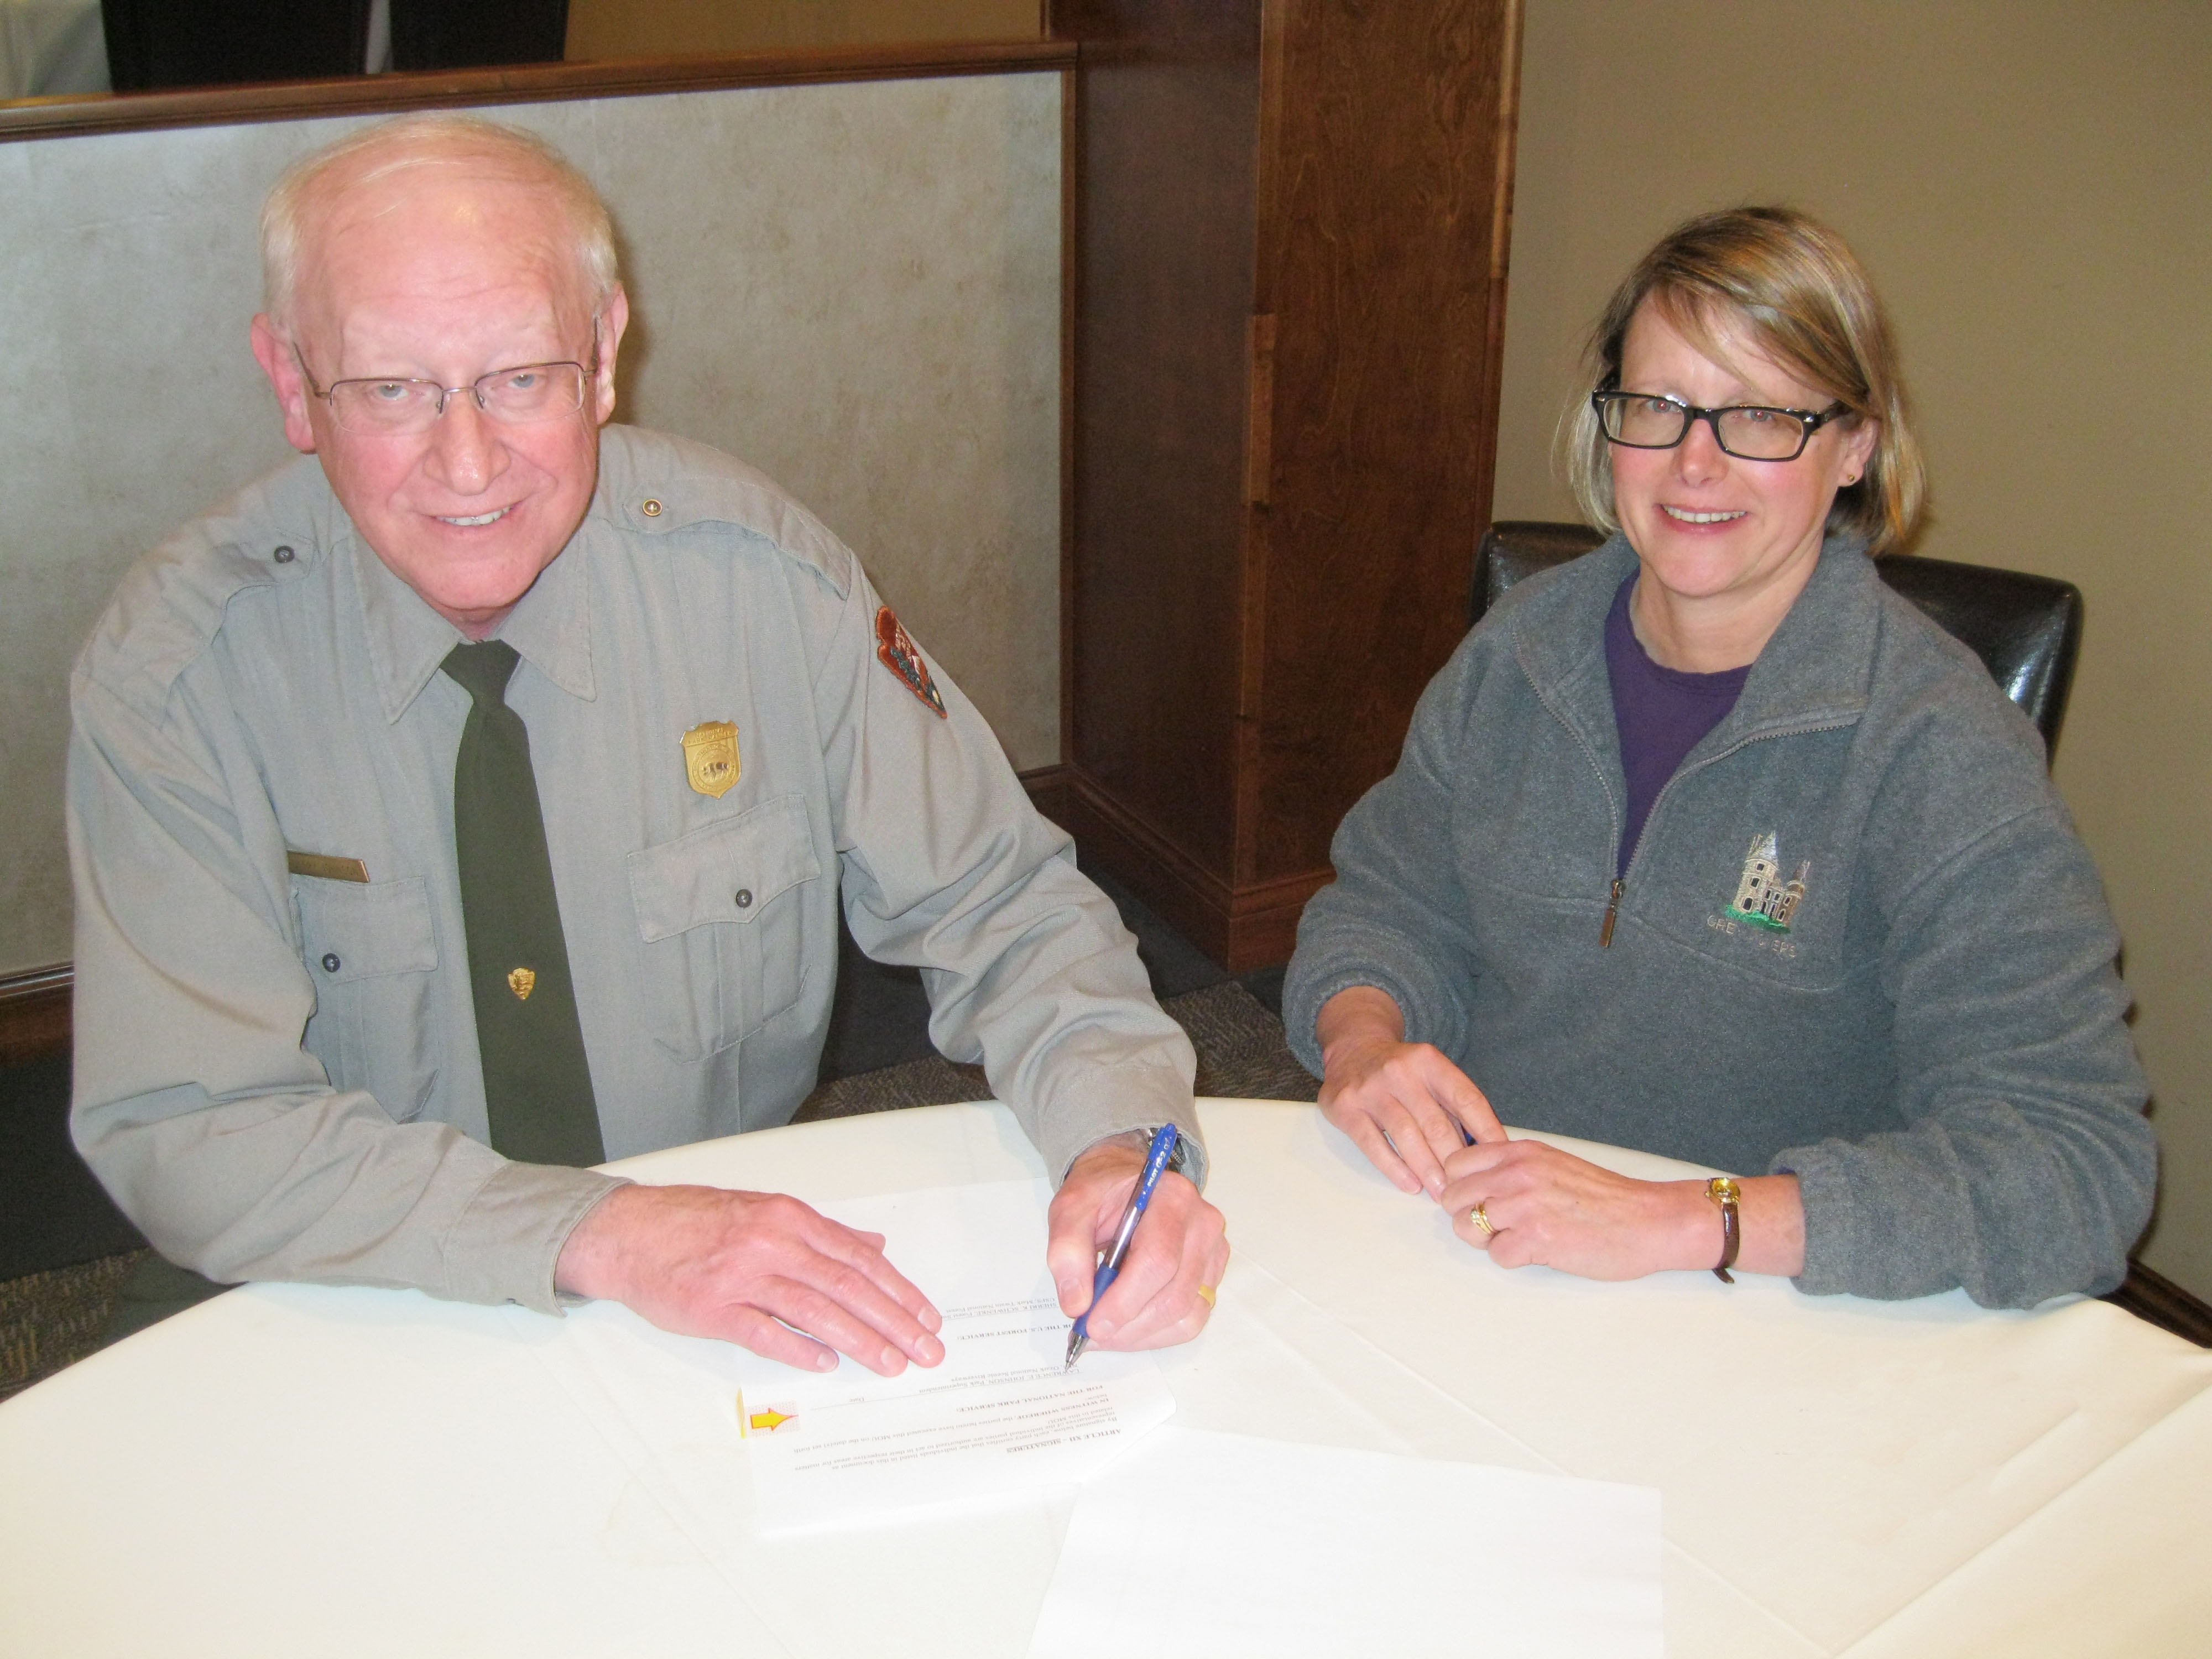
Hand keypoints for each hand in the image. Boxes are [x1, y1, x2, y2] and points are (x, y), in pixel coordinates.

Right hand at [555, 1183, 944, 1375]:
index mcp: (790, 1218)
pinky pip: (763, 1332)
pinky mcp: (713, 1308)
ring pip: (814, 1310)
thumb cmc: (699, 1222)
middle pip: (846, 1285)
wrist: (630, 1232)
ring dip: (858, 1340)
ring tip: (890, 1364)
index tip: (927, 1318)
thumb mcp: (768, 1212)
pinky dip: (798, 1348)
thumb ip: (825, 1233)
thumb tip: (876, 1248)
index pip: (858, 1260)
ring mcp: (742, 1276)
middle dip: (892, 1321)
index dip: (898, 1291)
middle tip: (924, 1351)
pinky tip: (827, 1363)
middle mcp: (772, 1243)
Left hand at [1046, 1134, 1228, 1349]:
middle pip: (1174, 1295)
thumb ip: (1067, 1250)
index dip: (1124, 1300)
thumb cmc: (1100, 1194)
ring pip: (1186, 1315)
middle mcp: (1203, 1224)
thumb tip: (1077, 1305)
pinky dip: (1158, 1334)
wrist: (1125, 1185)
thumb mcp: (1070, 1208)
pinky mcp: (1211, 1274)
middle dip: (1129, 1325)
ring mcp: (1213, 1251)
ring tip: (1107, 1332)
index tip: (1091, 1324)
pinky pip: (1192, 1319)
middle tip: (1092, 1335)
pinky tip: (1130, 1327)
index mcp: (1172, 1197)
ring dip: (1142, 1335)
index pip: (1157, 1260)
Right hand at [1316, 986, 1504, 1196]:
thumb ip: (1452, 1105)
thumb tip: (1484, 1149)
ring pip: (1406, 1137)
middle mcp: (1400, 1072)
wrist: (1352, 1048)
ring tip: (1442, 1193)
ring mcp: (1370, 1089)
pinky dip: (1394, 1168)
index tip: (1500, 1158)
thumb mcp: (1431, 1074)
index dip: (1486, 1130)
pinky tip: (1410, 1185)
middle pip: (1436, 1124)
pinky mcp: (1346, 1108)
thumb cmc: (1402, 1072)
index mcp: (1429, 1061)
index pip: (1465, 1098)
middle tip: (1468, 1188)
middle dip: (1455, 1161)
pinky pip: (1373, 1144)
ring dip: (1428, 1170)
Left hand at [1439, 1140, 1716, 1278]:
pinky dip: (1514, 1259)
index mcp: (1520, 1152)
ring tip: (1519, 1238)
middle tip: (1498, 1225)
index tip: (1477, 1199)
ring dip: (1487, 1239)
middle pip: (1454, 1197)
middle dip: (1468, 1216)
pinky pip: (1497, 1256)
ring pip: (1467, 1227)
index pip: (1456, 1164)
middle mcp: (1518, 1174)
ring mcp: (1525, 1205)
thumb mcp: (1553, 1164)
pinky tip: (1540, 1251)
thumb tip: (1475, 1181)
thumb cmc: (1605, 1198)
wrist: (1649, 1221)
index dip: (1461, 1186)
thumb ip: (1514, 1168)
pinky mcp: (1536, 1238)